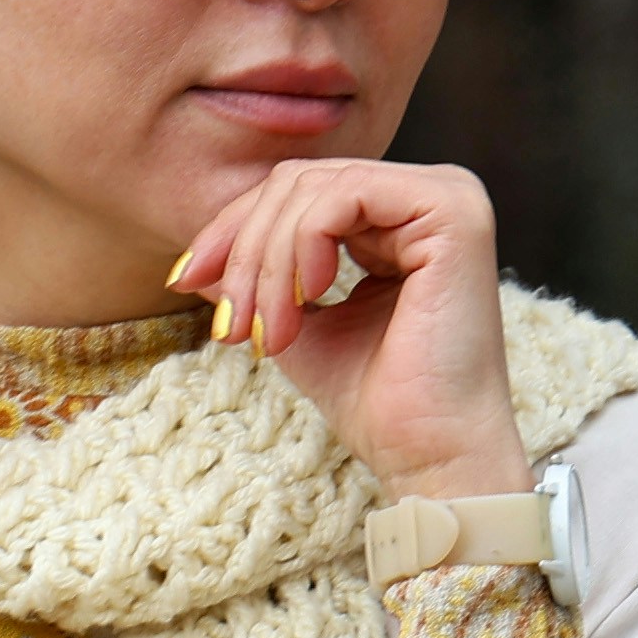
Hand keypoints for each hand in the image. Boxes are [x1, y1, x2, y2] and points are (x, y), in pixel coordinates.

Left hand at [168, 158, 524, 502]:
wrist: (431, 454)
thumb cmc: (377, 402)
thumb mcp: (298, 325)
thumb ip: (257, 283)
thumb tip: (194, 265)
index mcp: (401, 217)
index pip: (298, 192)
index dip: (234, 231)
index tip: (185, 281)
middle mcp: (431, 194)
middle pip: (299, 183)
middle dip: (245, 252)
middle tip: (232, 326)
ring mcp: (449, 196)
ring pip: (314, 188)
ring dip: (269, 262)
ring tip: (267, 330)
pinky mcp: (452, 211)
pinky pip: (343, 195)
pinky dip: (302, 245)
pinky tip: (308, 297)